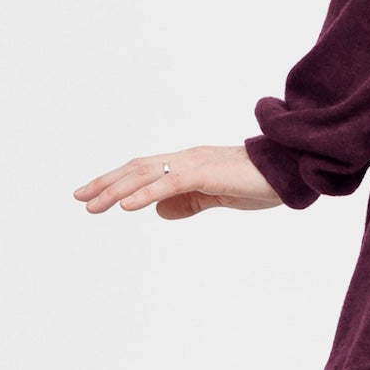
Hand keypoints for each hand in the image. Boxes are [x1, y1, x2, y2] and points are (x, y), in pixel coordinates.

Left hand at [73, 144, 280, 221]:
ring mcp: (194, 164)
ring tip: (93, 205)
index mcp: (189, 164)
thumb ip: (190, 202)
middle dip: (106, 183)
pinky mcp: (205, 173)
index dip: (117, 180)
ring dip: (116, 190)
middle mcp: (186, 159)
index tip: (94, 194)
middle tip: (80, 198)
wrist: (289, 169)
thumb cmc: (261, 181)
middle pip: (137, 169)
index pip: (145, 170)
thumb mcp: (219, 196)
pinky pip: (168, 185)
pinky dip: (144, 194)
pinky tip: (126, 207)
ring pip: (145, 174)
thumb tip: (159, 211)